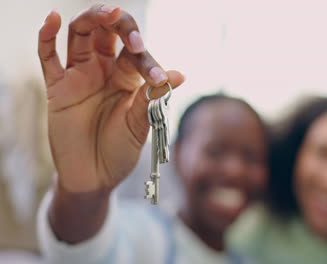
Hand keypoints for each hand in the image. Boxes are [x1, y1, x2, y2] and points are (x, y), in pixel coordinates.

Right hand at [38, 5, 183, 194]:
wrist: (94, 177)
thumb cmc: (121, 150)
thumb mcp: (140, 125)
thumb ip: (153, 98)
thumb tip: (179, 75)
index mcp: (129, 77)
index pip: (137, 53)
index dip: (147, 60)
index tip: (157, 77)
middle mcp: (105, 70)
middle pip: (108, 32)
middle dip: (120, 24)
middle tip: (129, 30)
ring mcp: (80, 76)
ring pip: (81, 35)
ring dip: (92, 19)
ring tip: (106, 13)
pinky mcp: (58, 88)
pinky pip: (48, 57)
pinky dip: (47, 36)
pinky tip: (54, 19)